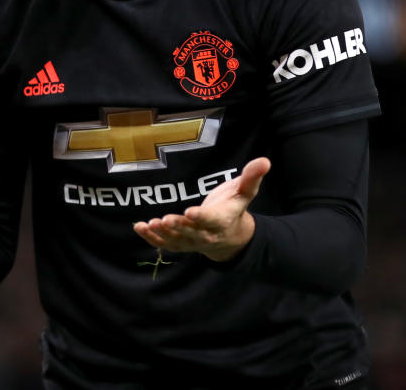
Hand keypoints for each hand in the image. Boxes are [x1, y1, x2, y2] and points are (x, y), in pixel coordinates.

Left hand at [132, 157, 269, 261]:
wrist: (232, 236)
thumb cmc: (234, 207)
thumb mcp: (245, 192)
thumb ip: (252, 177)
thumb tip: (265, 161)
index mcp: (223, 220)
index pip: (212, 220)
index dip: (201, 217)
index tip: (190, 212)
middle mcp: (207, 234)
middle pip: (192, 232)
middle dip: (178, 226)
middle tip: (165, 219)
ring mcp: (193, 241)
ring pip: (177, 240)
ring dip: (163, 234)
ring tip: (149, 224)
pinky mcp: (181, 244)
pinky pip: (166, 245)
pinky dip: (152, 239)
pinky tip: (140, 228)